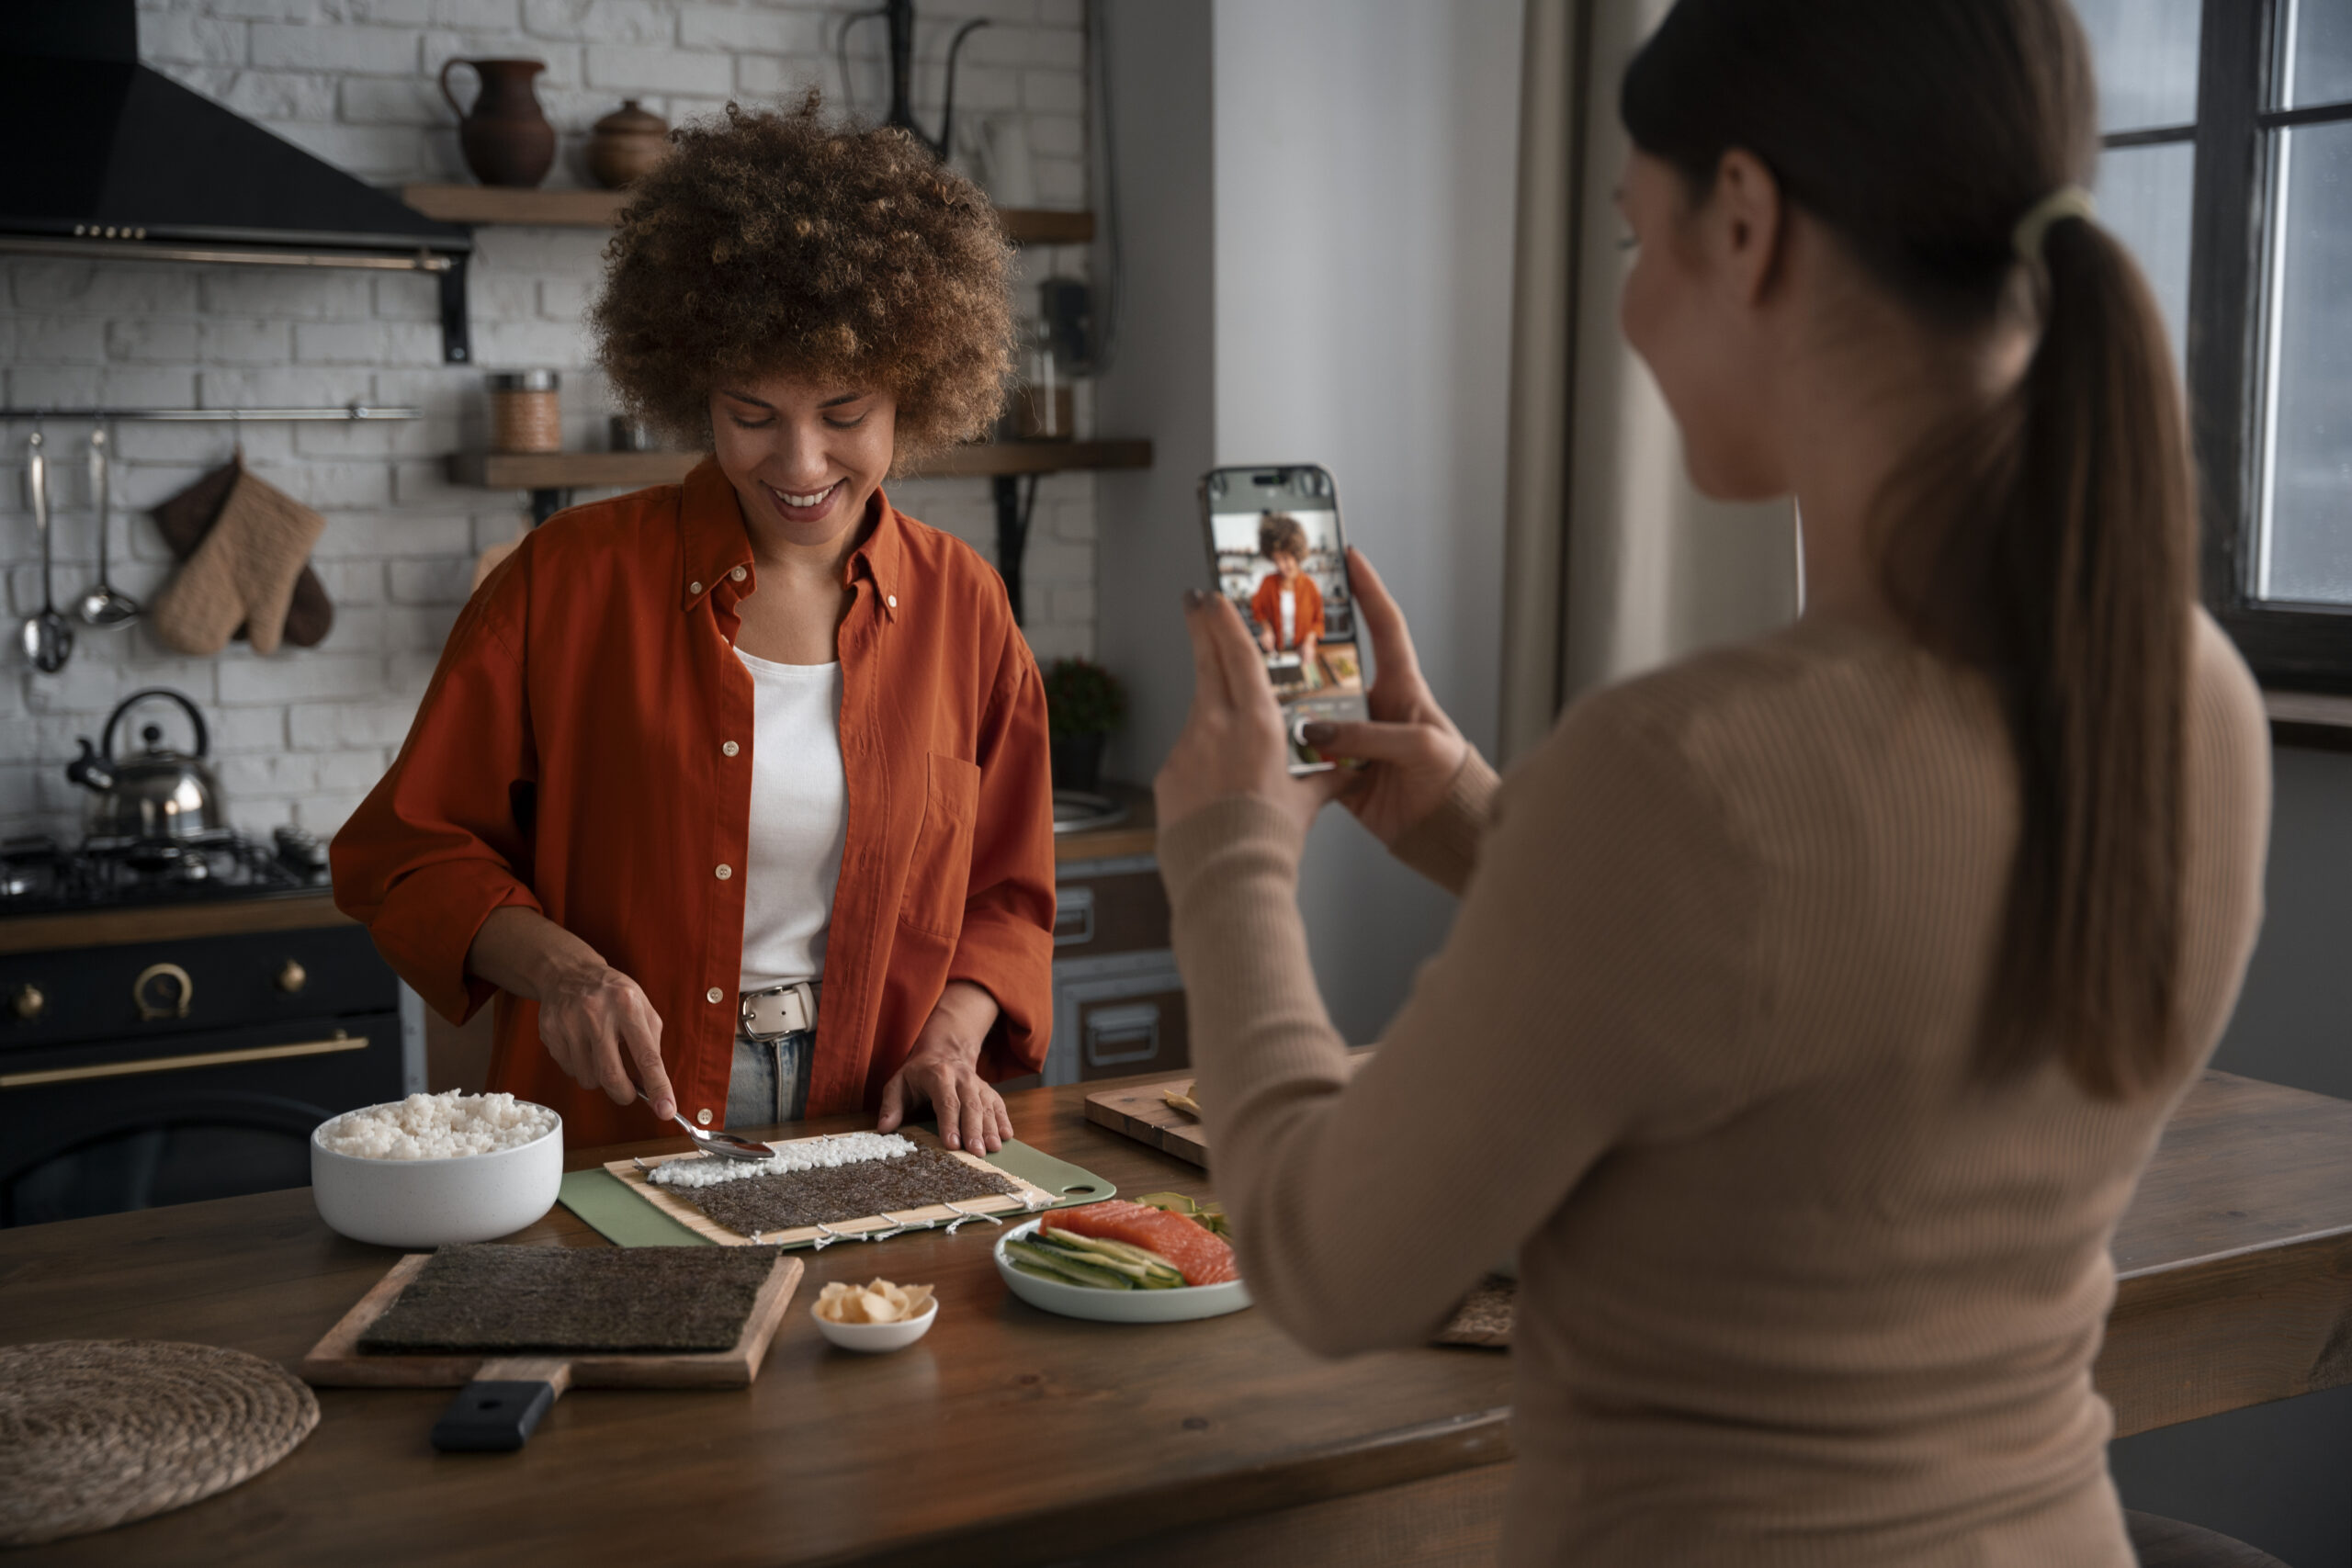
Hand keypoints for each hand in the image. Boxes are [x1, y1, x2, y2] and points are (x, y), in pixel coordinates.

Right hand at [466, 907, 676, 1120]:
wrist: (568, 972)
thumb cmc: (613, 994)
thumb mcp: (642, 1007)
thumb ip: (650, 1044)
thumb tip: (654, 1086)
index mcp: (628, 1006)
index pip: (646, 1056)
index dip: (658, 1087)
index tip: (666, 1111)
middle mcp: (597, 1013)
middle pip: (611, 1075)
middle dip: (624, 1094)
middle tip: (629, 1094)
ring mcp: (569, 1023)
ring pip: (587, 1077)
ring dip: (599, 1079)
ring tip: (601, 1056)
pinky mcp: (550, 1032)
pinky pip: (568, 1069)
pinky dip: (580, 1068)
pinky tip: (582, 1047)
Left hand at [877, 981, 1011, 1152]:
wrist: (945, 1051)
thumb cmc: (918, 1074)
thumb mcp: (898, 1083)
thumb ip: (891, 1105)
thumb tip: (884, 1129)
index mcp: (938, 1075)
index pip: (946, 1101)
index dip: (950, 1123)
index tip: (952, 1144)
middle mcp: (962, 1078)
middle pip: (971, 1105)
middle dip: (974, 1130)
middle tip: (977, 1152)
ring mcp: (978, 1084)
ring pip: (987, 1106)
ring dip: (991, 1128)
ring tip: (993, 1149)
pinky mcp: (988, 1091)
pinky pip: (998, 1104)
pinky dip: (1004, 1120)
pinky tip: (1007, 1136)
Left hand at [1155, 589, 1347, 835]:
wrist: (1225, 876)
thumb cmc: (1269, 839)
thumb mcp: (1306, 802)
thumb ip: (1325, 778)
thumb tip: (1349, 771)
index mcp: (1259, 723)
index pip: (1238, 656)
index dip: (1225, 622)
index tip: (1212, 597)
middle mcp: (1217, 725)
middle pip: (1207, 662)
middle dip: (1201, 627)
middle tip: (1193, 600)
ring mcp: (1187, 746)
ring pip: (1199, 711)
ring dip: (1210, 706)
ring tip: (1227, 728)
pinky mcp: (1168, 772)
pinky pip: (1188, 753)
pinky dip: (1201, 757)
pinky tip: (1214, 782)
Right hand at [1300, 548, 1467, 847]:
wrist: (1444, 829)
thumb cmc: (1449, 777)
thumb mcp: (1418, 745)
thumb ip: (1369, 735)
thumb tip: (1320, 731)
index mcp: (1402, 685)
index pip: (1384, 625)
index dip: (1368, 590)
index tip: (1349, 558)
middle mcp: (1372, 704)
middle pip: (1330, 664)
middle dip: (1303, 644)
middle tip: (1272, 622)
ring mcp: (1353, 736)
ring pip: (1311, 707)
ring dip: (1289, 702)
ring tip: (1259, 682)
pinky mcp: (1337, 769)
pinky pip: (1305, 752)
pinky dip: (1288, 750)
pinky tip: (1270, 742)